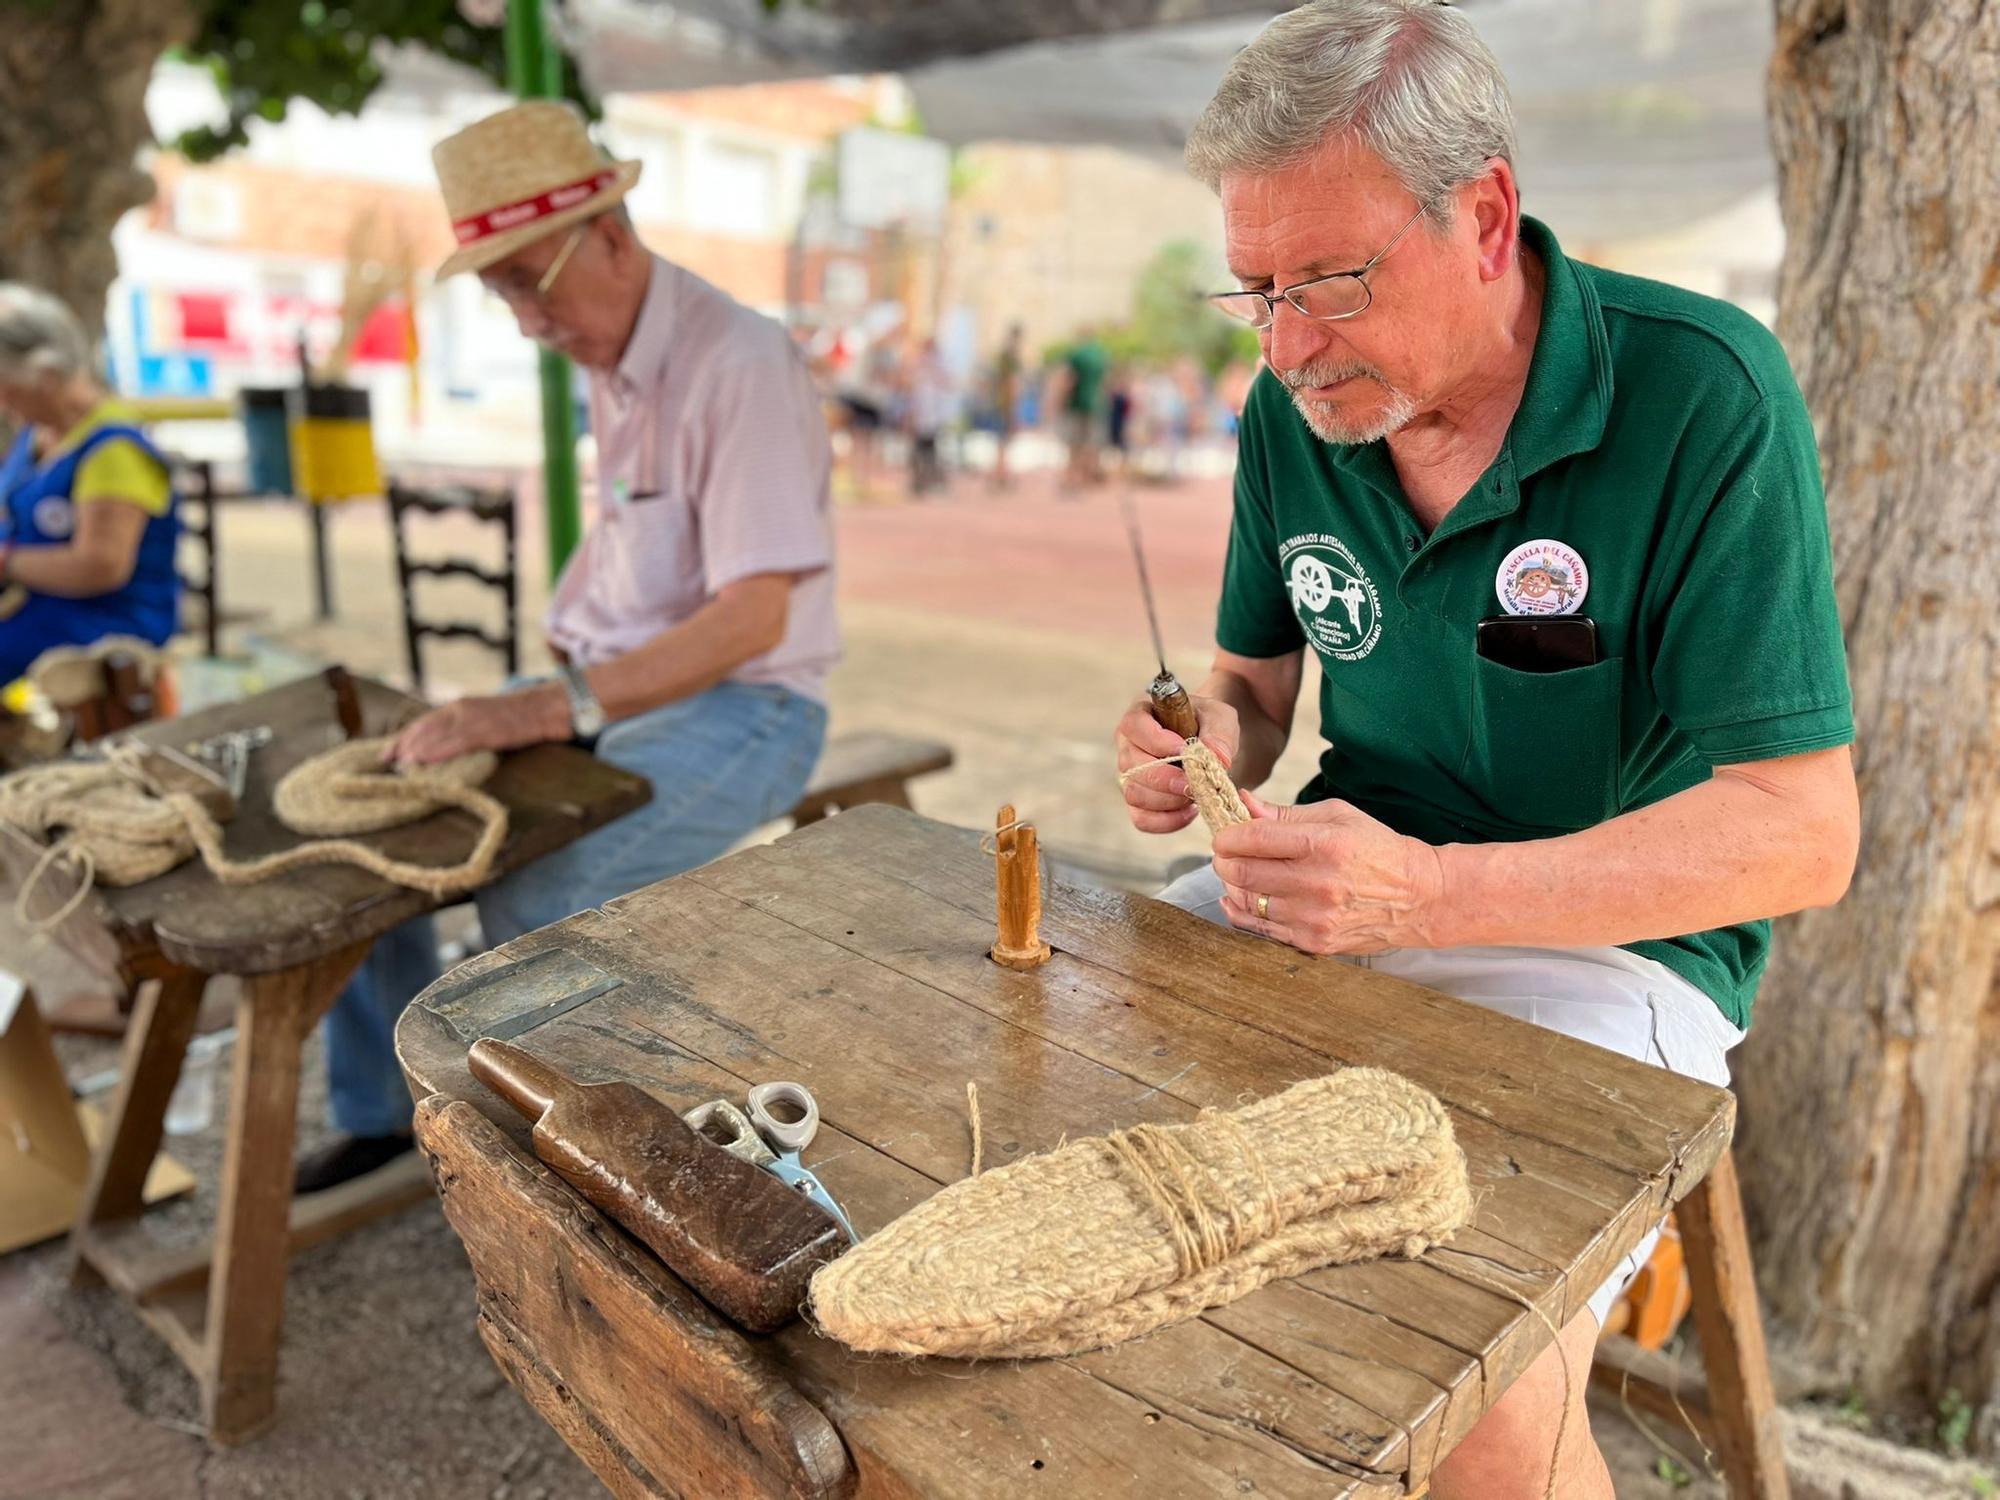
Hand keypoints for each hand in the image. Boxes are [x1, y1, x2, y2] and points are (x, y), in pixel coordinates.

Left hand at [388, 686, 564, 767]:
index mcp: (459, 706)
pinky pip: (453, 743)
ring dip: (414, 750)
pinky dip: (434, 752)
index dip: (403, 737)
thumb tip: (444, 747)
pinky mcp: (485, 731)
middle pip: (423, 728)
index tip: (387, 753)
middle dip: (404, 745)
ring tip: (400, 765)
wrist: (544, 707)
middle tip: (386, 762)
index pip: (424, 722)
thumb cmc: (517, 717)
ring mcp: (472, 720)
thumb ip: (464, 728)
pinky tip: (421, 760)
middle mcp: (460, 709)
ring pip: (434, 735)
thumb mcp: (484, 717)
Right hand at [1114, 692, 1238, 834]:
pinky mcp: (1138, 803)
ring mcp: (1129, 776)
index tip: (1184, 750)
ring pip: (1134, 794)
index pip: (1133, 726)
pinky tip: (1190, 811)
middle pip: (1131, 766)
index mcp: (1140, 716)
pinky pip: (1142, 819)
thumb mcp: (1220, 718)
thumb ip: (1219, 732)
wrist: (1208, 747)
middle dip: (1165, 779)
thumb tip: (1216, 755)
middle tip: (1193, 783)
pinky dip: (1167, 820)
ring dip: (1168, 800)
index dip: (1156, 740)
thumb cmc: (1208, 726)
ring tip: (1194, 795)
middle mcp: (1127, 746)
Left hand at [1211, 792, 1447, 953]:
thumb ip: (1286, 814)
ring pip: (1247, 902)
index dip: (1228, 835)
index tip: (1223, 834)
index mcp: (1324, 845)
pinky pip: (1261, 929)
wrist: (1418, 897)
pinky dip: (1243, 912)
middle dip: (1224, 860)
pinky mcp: (1314, 942)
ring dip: (1234, 886)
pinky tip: (1238, 899)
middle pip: (1243, 872)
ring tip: (1239, 874)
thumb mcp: (1338, 816)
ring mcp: (1315, 917)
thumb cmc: (1376, 849)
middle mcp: (1317, 884)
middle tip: (1225, 853)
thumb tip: (1244, 802)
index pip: (1254, 839)